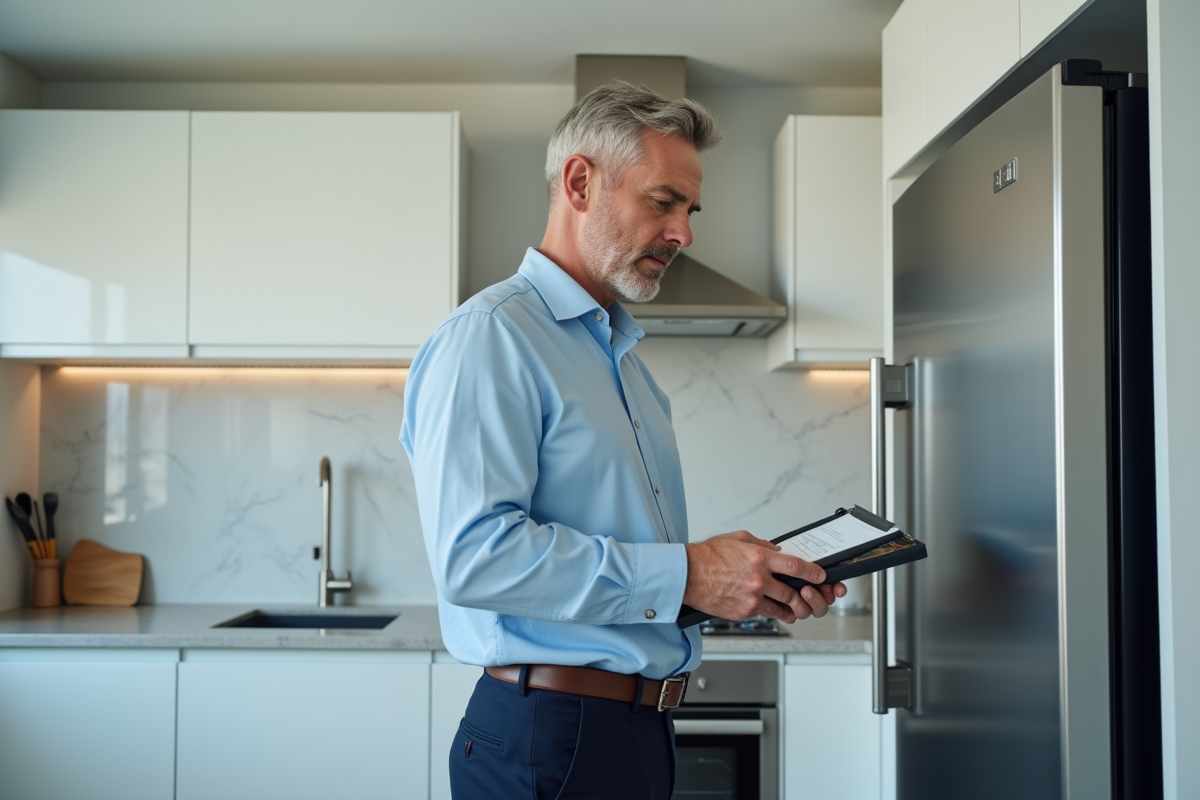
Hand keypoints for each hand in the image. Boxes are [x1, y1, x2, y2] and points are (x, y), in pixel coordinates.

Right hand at [682, 530, 847, 623]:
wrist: (687, 575)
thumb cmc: (709, 556)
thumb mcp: (738, 539)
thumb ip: (762, 544)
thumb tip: (777, 551)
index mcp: (760, 558)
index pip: (796, 566)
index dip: (813, 573)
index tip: (820, 576)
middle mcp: (759, 579)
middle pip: (793, 593)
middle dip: (805, 596)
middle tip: (807, 595)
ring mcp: (752, 598)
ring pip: (783, 609)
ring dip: (791, 609)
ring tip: (793, 607)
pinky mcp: (744, 612)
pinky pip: (765, 615)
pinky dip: (770, 612)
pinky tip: (769, 608)